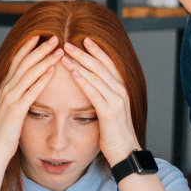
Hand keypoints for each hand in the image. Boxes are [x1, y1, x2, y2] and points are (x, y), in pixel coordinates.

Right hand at [0, 36, 63, 152]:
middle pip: (24, 62)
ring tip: (58, 49)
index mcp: (5, 86)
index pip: (16, 60)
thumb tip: (24, 87)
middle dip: (40, 48)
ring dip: (45, 59)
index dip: (28, 47)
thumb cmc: (4, 130)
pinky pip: (31, 91)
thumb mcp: (9, 108)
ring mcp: (10, 98)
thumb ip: (16, 96)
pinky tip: (53, 71)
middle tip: (54, 36)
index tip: (39, 35)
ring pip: (29, 73)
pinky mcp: (16, 110)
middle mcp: (6, 88)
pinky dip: (42, 79)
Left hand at [62, 37, 137, 164]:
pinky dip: (83, 81)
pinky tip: (73, 74)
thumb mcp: (111, 108)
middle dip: (84, 53)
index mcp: (121, 88)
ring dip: (79, 64)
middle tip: (68, 43)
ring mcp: (116, 101)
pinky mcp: (109, 113)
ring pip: (96, 76)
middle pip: (101, 66)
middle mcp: (120, 91)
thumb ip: (104, 94)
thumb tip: (93, 84)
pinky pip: (94, 93)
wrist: (125, 151)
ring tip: (65, 55)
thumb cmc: (114, 131)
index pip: (108, 63)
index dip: (97, 50)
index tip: (84, 39)